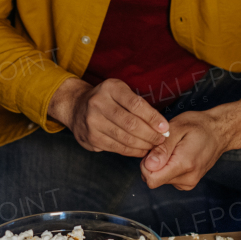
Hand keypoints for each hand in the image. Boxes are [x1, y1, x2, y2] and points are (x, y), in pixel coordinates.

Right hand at [48, 78, 168, 156]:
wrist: (76, 106)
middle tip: (161, 139)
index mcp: (110, 88)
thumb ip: (138, 104)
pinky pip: (117, 148)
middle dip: (150, 134)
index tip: (164, 127)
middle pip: (131, 124)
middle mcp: (98, 103)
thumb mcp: (120, 91)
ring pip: (124, 138)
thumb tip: (161, 125)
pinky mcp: (91, 138)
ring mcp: (92, 122)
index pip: (136, 104)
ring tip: (154, 146)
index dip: (153, 118)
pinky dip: (132, 151)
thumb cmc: (107, 99)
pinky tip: (141, 150)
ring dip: (143, 145)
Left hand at [140, 101, 240, 189]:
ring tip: (173, 148)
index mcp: (184, 164)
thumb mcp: (177, 128)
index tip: (154, 149)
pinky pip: (168, 179)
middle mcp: (187, 179)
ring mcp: (189, 183)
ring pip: (160, 179)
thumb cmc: (199, 125)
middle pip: (154, 178)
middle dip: (153, 162)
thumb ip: (162, 148)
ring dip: (161, 164)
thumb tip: (148, 165)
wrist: (220, 132)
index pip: (151, 179)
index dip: (146, 164)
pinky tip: (177, 154)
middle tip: (165, 146)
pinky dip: (167, 167)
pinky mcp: (188, 183)